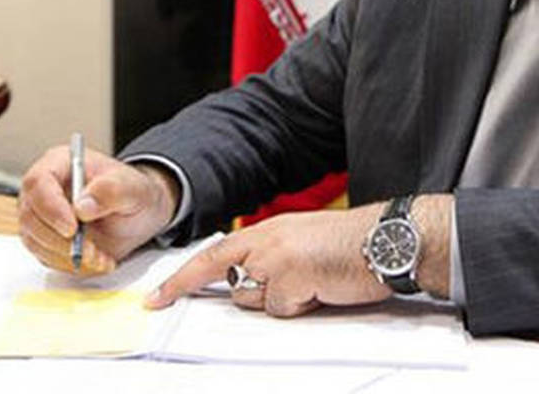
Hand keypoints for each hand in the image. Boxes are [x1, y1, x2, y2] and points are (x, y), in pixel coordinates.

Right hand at [18, 145, 179, 274]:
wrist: (139, 213)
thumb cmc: (132, 192)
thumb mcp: (133, 187)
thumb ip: (111, 191)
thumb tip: (82, 205)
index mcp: (60, 163)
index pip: (38, 182)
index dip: (51, 207)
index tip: (72, 228)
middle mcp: (44, 189)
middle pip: (31, 216)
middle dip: (60, 240)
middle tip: (91, 250)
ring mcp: (42, 216)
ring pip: (35, 241)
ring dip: (68, 256)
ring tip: (101, 256)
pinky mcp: (45, 240)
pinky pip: (47, 257)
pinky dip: (71, 264)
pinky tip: (97, 260)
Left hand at [146, 194, 451, 316]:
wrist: (383, 240)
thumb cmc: (351, 246)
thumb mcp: (302, 244)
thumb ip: (272, 259)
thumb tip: (252, 287)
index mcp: (268, 229)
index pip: (212, 255)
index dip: (181, 279)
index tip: (155, 297)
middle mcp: (265, 240)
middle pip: (234, 283)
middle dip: (259, 293)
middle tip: (298, 280)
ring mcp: (273, 258)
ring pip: (256, 300)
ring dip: (285, 300)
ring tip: (317, 282)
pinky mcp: (287, 276)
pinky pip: (281, 308)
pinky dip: (302, 305)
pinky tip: (323, 287)